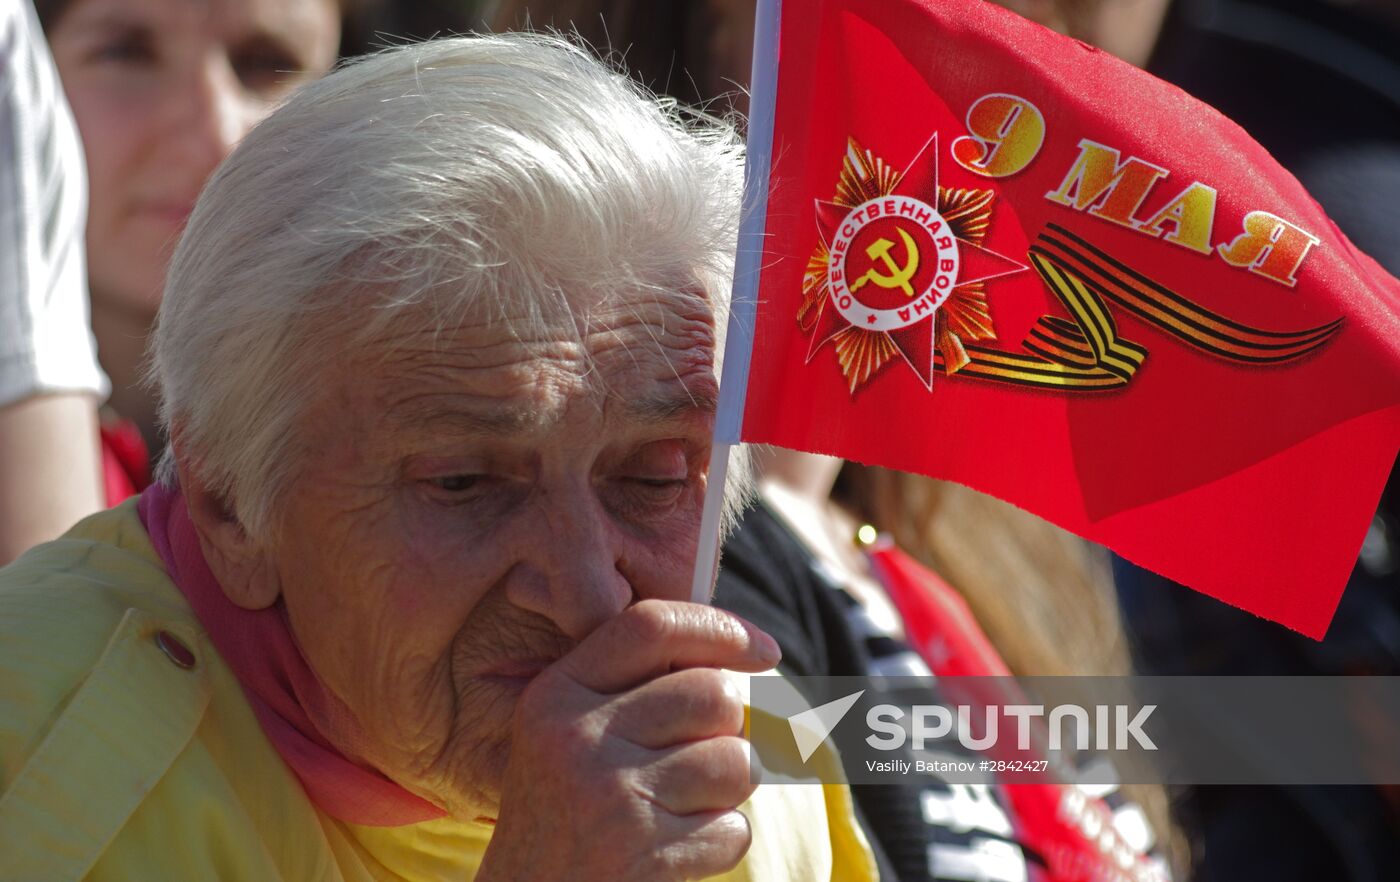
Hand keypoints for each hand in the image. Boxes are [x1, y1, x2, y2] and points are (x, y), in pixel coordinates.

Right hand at [475, 599, 781, 880]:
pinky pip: (733, 828)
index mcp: (556, 694)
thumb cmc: (566, 813)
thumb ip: (631, 684)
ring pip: (737, 761)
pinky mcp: (644, 853)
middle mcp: (578, 737)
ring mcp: (611, 795)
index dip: (720, 629)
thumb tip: (739, 646)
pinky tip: (675, 852)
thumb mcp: (568, 735)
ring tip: (686, 807)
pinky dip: (720, 843)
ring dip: (730, 789)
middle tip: (700, 761)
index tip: (765, 651)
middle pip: (714, 694)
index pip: (652, 626)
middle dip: (728, 729)